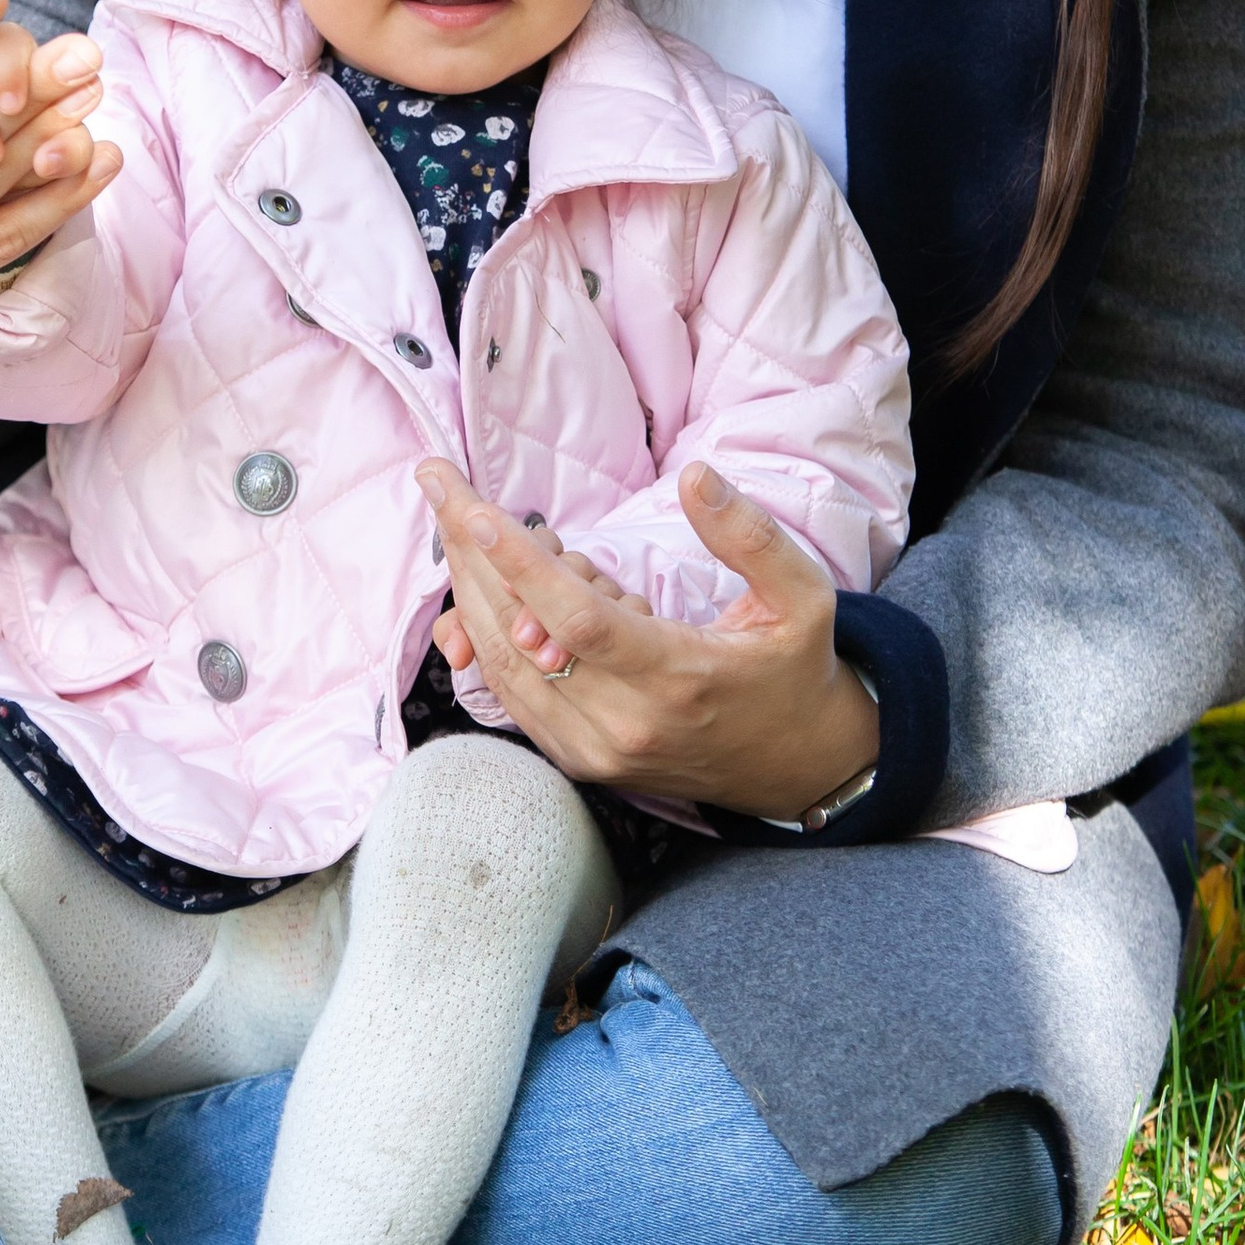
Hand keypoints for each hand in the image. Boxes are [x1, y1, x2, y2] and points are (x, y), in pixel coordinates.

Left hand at [415, 457, 878, 821]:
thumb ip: (750, 537)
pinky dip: (487, 633)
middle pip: (522, 636)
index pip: (578, 620)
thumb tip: (696, 477)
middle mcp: (624, 724)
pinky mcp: (578, 760)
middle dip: (471, 556)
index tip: (472, 510)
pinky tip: (486, 579)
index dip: (519, 564)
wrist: (796, 766)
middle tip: (442, 488)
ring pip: (503, 665)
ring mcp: (594, 750)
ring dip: (472, 588)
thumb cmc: (793, 668)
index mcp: (679, 678)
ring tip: (461, 522)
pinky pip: (510, 693)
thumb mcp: (802, 597)